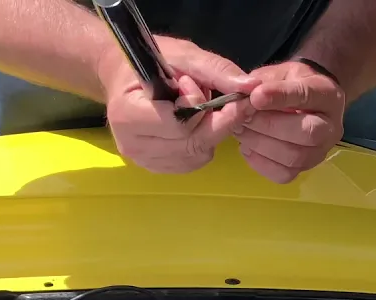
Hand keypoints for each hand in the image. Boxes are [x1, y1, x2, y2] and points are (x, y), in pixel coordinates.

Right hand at [96, 37, 259, 173]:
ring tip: (191, 107)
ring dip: (209, 130)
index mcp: (128, 114)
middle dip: (211, 119)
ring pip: (198, 154)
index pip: (180, 124)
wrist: (124, 76)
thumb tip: (251, 87)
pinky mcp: (157, 168)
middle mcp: (133, 145)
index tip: (195, 84)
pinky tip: (192, 124)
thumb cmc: (151, 61)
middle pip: (193, 143)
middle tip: (204, 94)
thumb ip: (216, 71)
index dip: (198, 105)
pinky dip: (203, 142)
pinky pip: (194, 161)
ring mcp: (144, 161)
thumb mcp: (184, 55)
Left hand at [235, 60, 345, 182]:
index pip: (307, 96)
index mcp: (327, 94)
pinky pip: (284, 174)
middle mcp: (332, 127)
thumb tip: (243, 95)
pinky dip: (261, 163)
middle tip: (242, 116)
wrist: (302, 103)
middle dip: (269, 126)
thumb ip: (262, 81)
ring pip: (295, 157)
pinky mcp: (306, 168)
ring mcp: (321, 151)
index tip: (255, 96)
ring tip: (240, 129)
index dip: (280, 97)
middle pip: (307, 133)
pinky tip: (248, 147)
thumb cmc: (288, 84)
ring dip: (260, 144)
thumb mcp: (277, 72)